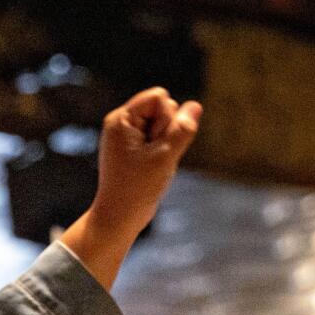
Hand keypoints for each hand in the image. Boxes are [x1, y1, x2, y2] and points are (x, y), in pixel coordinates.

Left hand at [87, 86, 200, 240]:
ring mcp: (129, 135)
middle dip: (167, 131)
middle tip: (152, 158)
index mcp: (120, 119)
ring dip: (168, 143)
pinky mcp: (136, 147)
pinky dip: (165, 151)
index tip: (154, 144)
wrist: (120, 217)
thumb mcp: (165, 156)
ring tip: (153, 164)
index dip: (167, 118)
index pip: (159, 97)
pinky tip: (154, 167)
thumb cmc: (137, 188)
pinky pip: (162, 139)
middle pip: (164, 108)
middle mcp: (122, 123)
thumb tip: (195, 106)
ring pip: (166, 125)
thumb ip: (182, 129)